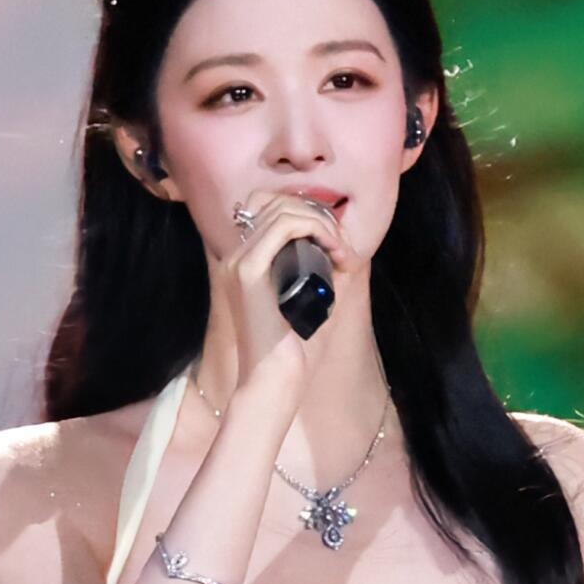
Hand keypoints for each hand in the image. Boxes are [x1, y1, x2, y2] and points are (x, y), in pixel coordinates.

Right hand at [207, 188, 346, 404]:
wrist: (275, 381)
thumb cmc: (293, 350)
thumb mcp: (312, 300)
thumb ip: (322, 272)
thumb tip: (347, 246)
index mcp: (245, 262)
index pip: (268, 208)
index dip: (306, 212)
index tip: (335, 243)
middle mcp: (236, 256)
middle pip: (275, 202)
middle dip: (318, 215)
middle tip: (343, 247)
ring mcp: (239, 261)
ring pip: (283, 210)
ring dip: (322, 222)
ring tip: (341, 251)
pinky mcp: (248, 270)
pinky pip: (284, 226)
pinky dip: (316, 229)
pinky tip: (334, 250)